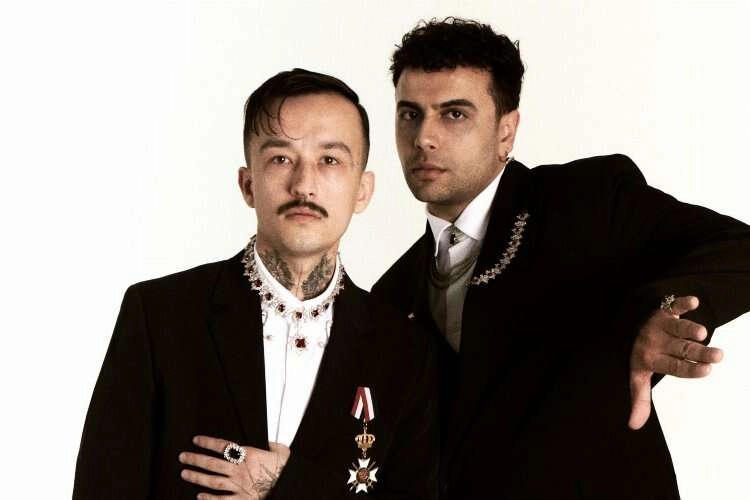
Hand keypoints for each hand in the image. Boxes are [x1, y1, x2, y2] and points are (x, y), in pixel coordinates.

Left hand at [179, 435, 289, 499]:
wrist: (291, 485)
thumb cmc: (286, 469)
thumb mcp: (281, 451)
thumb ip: (270, 445)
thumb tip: (267, 441)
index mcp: (249, 455)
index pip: (223, 447)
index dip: (208, 443)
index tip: (196, 440)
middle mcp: (240, 471)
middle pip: (213, 464)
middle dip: (196, 460)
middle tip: (183, 457)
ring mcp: (239, 486)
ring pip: (213, 481)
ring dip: (197, 477)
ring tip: (185, 474)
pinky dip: (209, 499)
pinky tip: (199, 497)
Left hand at [628, 295, 723, 429]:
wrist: (626, 328)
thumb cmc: (640, 357)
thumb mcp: (636, 377)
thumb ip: (639, 399)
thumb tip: (633, 426)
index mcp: (651, 360)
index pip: (673, 367)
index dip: (689, 369)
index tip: (707, 371)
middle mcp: (656, 342)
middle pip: (681, 349)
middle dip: (699, 353)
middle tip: (718, 356)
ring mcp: (660, 326)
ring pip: (678, 328)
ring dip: (689, 329)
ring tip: (702, 333)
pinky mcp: (664, 311)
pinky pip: (672, 305)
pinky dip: (681, 303)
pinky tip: (692, 301)